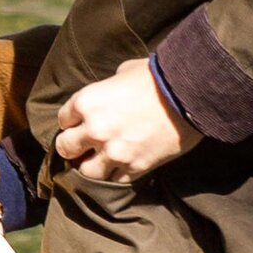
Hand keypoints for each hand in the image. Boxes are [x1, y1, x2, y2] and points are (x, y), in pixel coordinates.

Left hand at [53, 53, 197, 184]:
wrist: (189, 95)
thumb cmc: (157, 77)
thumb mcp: (125, 72)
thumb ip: (109, 85)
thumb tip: (110, 90)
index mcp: (87, 102)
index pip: (63, 119)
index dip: (71, 122)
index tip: (79, 124)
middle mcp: (94, 130)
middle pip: (66, 148)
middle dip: (72, 147)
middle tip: (82, 147)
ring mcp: (114, 152)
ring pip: (86, 171)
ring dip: (92, 166)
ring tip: (100, 161)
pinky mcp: (135, 167)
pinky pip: (115, 180)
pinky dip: (116, 175)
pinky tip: (121, 167)